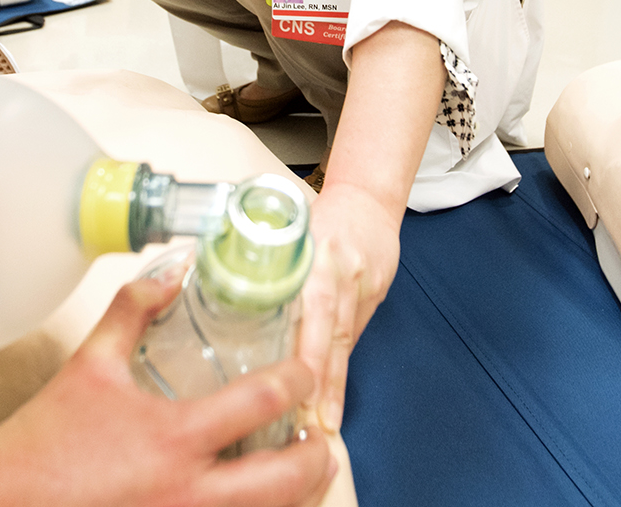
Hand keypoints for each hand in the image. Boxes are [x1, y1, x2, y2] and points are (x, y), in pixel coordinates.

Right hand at [0, 272, 334, 506]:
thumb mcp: (90, 365)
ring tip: (296, 470)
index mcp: (175, 437)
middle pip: (289, 479)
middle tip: (316, 433)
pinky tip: (250, 497)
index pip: (264, 400)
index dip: (297, 378)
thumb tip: (170, 274)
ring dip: (296, 493)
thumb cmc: (43, 442)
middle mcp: (190, 492)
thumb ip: (133, 312)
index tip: (301, 370)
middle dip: (317, 454)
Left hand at [295, 181, 400, 432]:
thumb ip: (274, 277)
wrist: (366, 200)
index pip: (313, 308)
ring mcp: (362, 284)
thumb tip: (244, 316)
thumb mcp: (290, 238)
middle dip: (322, 382)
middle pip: (333, 332)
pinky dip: (343, 368)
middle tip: (313, 422)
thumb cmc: (318, 220)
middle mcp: (339, 270)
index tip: (294, 385)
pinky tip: (334, 397)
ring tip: (327, 421)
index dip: (306, 350)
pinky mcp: (376, 294)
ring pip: (346, 341)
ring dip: (335, 384)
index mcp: (312, 254)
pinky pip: (356, 335)